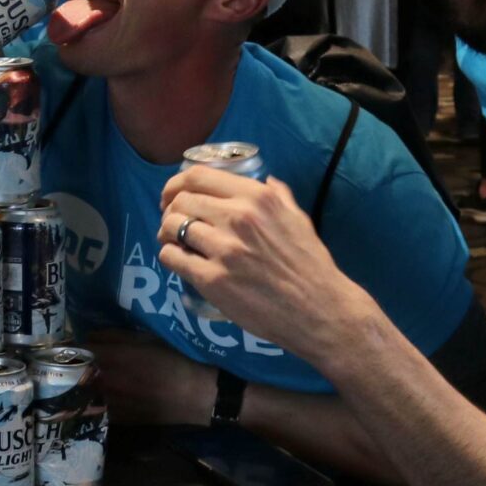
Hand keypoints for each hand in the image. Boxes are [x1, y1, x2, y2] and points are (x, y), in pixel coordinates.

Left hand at [81, 328, 211, 425]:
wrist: (196, 395)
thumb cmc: (174, 360)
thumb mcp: (147, 338)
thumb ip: (114, 336)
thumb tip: (89, 336)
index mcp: (112, 357)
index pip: (76, 350)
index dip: (70, 346)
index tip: (67, 344)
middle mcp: (105, 381)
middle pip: (73, 373)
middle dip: (69, 366)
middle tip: (68, 361)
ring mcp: (109, 403)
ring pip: (80, 392)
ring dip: (76, 384)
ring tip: (76, 379)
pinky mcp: (117, 419)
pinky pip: (94, 407)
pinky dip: (90, 401)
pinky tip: (93, 397)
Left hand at [159, 166, 377, 370]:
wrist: (319, 310)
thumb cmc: (311, 265)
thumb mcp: (298, 219)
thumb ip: (278, 196)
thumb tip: (266, 180)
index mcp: (256, 197)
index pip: (197, 176)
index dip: (176, 184)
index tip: (174, 195)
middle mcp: (237, 217)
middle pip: (181, 201)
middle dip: (170, 209)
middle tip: (173, 221)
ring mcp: (223, 249)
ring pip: (171, 227)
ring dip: (167, 233)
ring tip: (174, 241)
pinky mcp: (212, 279)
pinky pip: (172, 257)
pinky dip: (169, 256)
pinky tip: (179, 260)